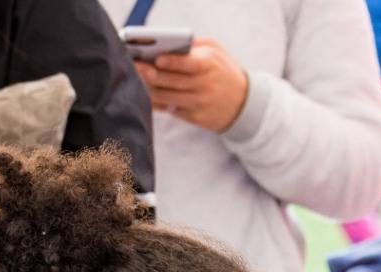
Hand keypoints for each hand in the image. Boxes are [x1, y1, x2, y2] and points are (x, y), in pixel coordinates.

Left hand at [135, 41, 249, 132]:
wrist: (244, 104)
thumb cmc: (224, 72)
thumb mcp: (217, 52)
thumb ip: (194, 46)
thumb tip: (167, 45)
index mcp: (210, 67)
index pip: (188, 64)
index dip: (171, 62)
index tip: (156, 58)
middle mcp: (205, 87)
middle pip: (172, 81)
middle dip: (151, 74)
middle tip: (136, 67)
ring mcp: (200, 104)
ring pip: (167, 97)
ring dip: (151, 89)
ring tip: (140, 80)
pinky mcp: (196, 118)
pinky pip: (172, 110)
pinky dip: (159, 103)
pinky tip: (150, 95)